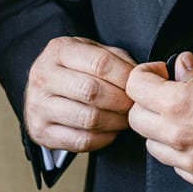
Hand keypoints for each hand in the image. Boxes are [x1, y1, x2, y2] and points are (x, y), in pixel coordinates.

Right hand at [23, 36, 155, 153]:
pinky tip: (110, 131)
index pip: (100, 63)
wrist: (40, 88)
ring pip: (88, 118)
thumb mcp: (92, 52)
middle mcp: (43, 77)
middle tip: (134, 105)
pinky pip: (80, 141)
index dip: (126, 77)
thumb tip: (154, 71)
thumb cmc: (75, 69)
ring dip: (115, 121)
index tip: (139, 85)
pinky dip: (103, 138)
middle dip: (122, 101)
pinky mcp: (40, 132)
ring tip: (125, 118)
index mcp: (59, 50)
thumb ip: (119, 59)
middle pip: (93, 91)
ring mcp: (38, 106)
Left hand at [126, 51, 192, 190]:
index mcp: (180, 104)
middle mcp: (178, 136)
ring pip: (153, 146)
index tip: (159, 74)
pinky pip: (176, 165)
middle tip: (167, 95)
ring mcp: (190, 162)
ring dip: (160, 131)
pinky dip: (180, 152)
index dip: (145, 75)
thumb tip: (180, 68)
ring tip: (184, 120)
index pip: (136, 87)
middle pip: (136, 119)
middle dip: (147, 103)